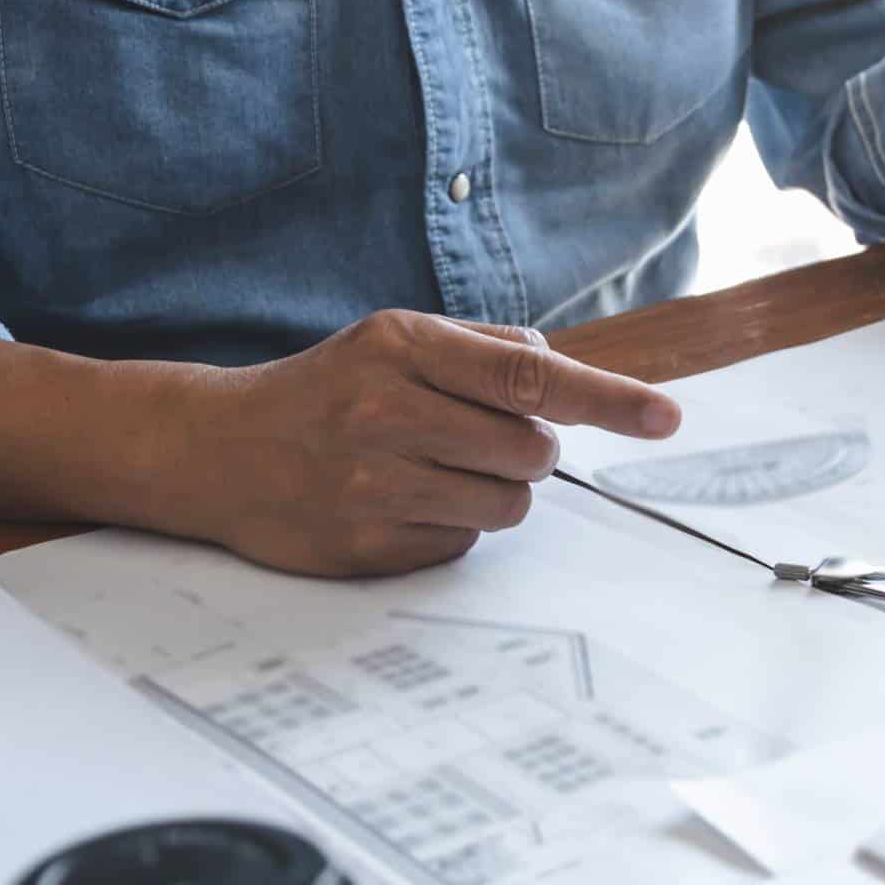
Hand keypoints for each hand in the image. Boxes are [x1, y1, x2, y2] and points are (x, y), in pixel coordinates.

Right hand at [170, 311, 680, 574]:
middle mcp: (385, 412)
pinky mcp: (364, 546)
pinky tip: (402, 501)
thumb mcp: (398, 339)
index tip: (666, 417)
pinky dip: (452, 524)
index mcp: (402, 347)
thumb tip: (573, 382)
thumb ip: (490, 350)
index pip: (531, 375)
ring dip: (495, 489)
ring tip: (435, 467)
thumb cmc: (332, 388)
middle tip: (476, 436)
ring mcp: (371, 485)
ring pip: (507, 504)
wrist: (218, 450)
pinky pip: (463, 543)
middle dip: (530, 447)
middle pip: (533, 449)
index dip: (609, 398)